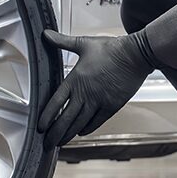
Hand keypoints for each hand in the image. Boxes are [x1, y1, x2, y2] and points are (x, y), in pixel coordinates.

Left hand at [39, 29, 156, 148]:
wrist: (136, 55)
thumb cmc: (111, 49)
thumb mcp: (84, 43)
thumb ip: (62, 42)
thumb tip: (46, 35)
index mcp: (75, 79)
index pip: (56, 102)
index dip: (47, 116)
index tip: (40, 127)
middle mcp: (85, 93)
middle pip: (66, 118)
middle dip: (55, 133)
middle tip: (47, 143)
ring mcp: (99, 101)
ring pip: (80, 123)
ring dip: (69, 134)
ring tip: (61, 142)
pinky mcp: (112, 106)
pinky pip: (96, 121)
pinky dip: (87, 128)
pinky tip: (81, 132)